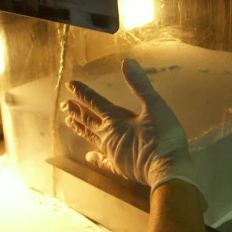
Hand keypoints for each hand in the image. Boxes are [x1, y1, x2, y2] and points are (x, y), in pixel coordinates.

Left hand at [61, 58, 202, 197]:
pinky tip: (89, 156)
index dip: (83, 92)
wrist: (167, 169)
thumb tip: (127, 62)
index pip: (95, 102)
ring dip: (81, 129)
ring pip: (91, 138)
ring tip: (69, 122)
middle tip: (64, 105)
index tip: (70, 84)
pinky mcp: (119, 167)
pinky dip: (95, 158)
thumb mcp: (155, 106)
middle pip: (89, 120)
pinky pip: (103, 161)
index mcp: (116, 120)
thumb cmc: (163, 136)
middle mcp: (109, 135)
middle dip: (77, 111)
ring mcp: (112, 152)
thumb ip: (140, 85)